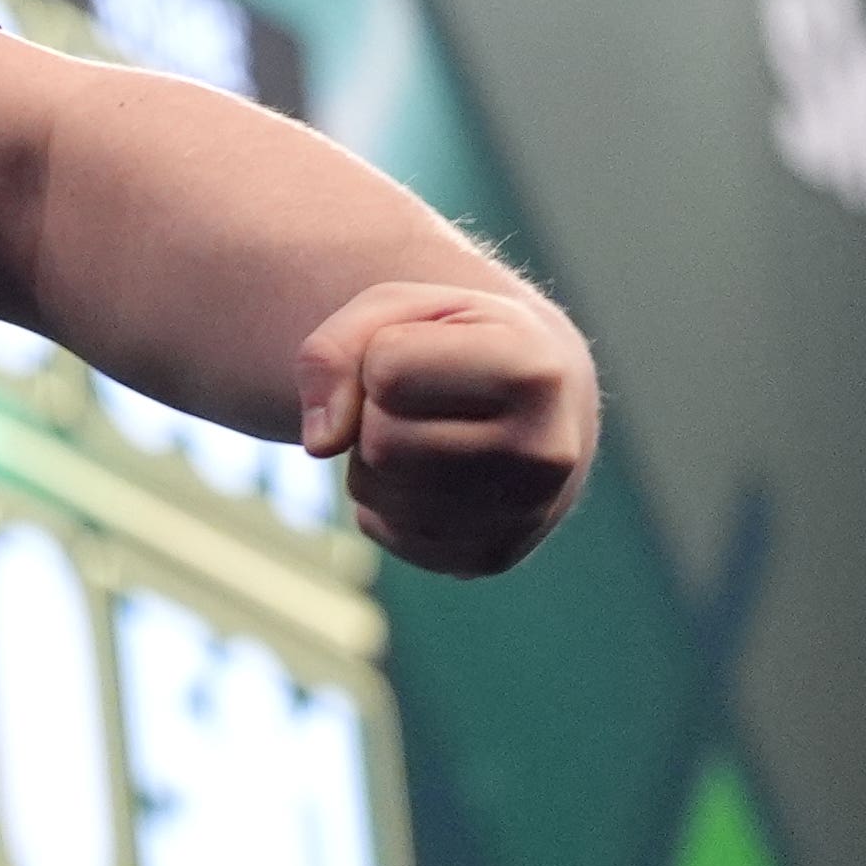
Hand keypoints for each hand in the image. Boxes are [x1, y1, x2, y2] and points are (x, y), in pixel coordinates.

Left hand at [296, 279, 597, 577]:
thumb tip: (320, 444)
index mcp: (535, 372)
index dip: (381, 354)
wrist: (535, 400)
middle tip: (422, 399)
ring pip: (375, 491)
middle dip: (374, 413)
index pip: (387, 369)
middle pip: (380, 441)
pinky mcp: (488, 556)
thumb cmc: (455, 342)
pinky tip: (433, 474)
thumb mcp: (395, 309)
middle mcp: (545, 452)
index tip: (428, 350)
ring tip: (428, 431)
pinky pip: (383, 530)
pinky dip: (384, 499)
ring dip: (373, 459)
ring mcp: (524, 515)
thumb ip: (332, 350)